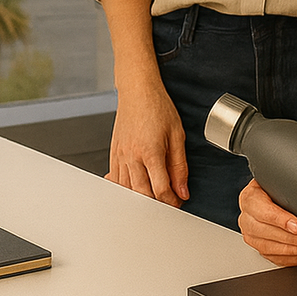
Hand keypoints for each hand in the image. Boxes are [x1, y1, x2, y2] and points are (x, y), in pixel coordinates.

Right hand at [106, 78, 189, 206]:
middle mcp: (132, 156)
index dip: (171, 201)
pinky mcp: (113, 154)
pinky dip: (125, 189)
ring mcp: (120, 156)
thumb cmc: (157, 107)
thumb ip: (179, 166)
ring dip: (140, 199)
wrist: (137, 91)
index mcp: (150, 152)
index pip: (160, 189)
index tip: (178, 202)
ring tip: (153, 199)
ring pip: (127, 190)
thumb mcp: (177, 135)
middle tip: (168, 203)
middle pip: (141, 194)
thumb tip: (182, 190)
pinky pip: (116, 179)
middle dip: (156, 204)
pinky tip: (133, 190)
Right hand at [238, 179, 296, 264]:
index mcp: (250, 199)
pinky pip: (281, 260)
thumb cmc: (273, 187)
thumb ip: (288, 185)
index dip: (281, 220)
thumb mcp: (277, 180)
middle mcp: (248, 220)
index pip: (263, 212)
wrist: (265, 196)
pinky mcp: (262, 251)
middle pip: (272, 235)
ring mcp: (254, 238)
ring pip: (277, 251)